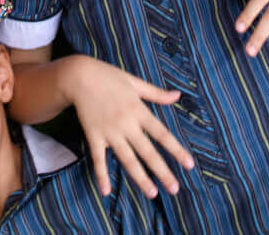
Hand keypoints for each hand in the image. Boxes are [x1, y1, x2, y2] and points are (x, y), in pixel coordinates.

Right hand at [59, 56, 195, 199]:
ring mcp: (110, 132)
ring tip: (152, 193)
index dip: (176, 150)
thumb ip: (156, 93)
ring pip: (128, 159)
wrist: (79, 75)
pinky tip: (106, 191)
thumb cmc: (108, 76)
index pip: (162, 134)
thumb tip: (178, 96)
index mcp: (138, 110)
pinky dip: (101, 175)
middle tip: (175, 189)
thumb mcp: (134, 82)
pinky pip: (98, 159)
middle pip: (147, 152)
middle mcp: (126, 124)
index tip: (189, 165)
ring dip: (140, 178)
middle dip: (162, 172)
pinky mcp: (94, 136)